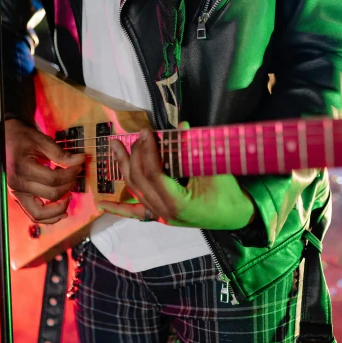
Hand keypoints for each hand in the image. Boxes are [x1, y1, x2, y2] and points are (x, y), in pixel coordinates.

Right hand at [5, 119, 85, 223]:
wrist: (6, 140)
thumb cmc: (23, 139)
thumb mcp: (41, 140)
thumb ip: (61, 153)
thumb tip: (80, 160)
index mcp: (22, 168)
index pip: (53, 179)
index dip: (70, 173)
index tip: (78, 165)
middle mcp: (17, 185)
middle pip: (51, 194)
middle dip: (69, 185)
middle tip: (75, 174)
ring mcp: (16, 194)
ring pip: (40, 214)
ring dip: (60, 207)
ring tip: (69, 195)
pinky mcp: (19, 199)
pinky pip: (34, 216)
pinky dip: (50, 218)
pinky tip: (63, 212)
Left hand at [95, 127, 255, 229]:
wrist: (239, 215)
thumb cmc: (230, 194)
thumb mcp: (214, 170)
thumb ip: (194, 150)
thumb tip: (181, 126)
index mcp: (178, 202)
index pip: (153, 173)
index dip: (147, 150)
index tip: (146, 131)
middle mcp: (164, 212)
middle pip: (140, 180)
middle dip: (134, 154)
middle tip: (137, 134)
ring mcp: (161, 216)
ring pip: (135, 191)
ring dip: (123, 168)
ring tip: (115, 147)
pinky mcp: (161, 216)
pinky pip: (136, 213)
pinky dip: (119, 209)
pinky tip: (102, 205)